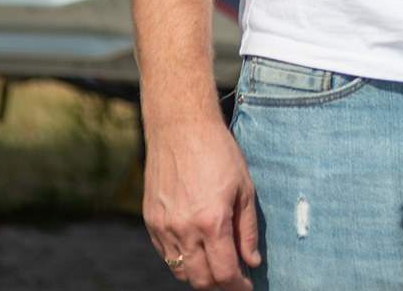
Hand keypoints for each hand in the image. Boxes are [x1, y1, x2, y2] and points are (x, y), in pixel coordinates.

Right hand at [143, 114, 260, 288]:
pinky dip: (181, 258)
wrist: (180, 127)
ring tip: (214, 260)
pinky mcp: (151, 220)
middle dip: (219, 284)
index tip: (246, 285)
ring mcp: (164, 226)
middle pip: (200, 279)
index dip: (238, 286)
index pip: (224, 273)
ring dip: (199, 273)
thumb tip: (251, 260)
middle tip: (233, 275)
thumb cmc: (217, 152)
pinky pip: (166, 254)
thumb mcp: (244, 188)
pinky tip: (195, 245)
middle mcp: (184, 229)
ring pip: (180, 270)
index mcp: (212, 221)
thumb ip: (248, 230)